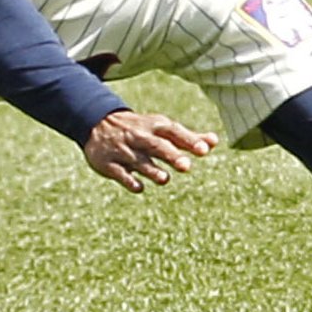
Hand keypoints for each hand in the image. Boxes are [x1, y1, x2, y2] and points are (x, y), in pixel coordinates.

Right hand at [82, 110, 216, 192]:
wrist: (97, 123)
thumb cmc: (139, 129)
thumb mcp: (160, 128)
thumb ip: (187, 137)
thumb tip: (214, 142)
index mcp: (154, 127)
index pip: (174, 132)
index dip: (189, 140)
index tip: (204, 150)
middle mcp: (140, 137)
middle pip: (157, 146)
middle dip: (171, 156)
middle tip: (187, 166)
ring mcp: (123, 151)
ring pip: (140, 161)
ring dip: (152, 171)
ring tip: (165, 179)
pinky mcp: (109, 164)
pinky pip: (120, 174)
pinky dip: (129, 181)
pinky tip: (139, 188)